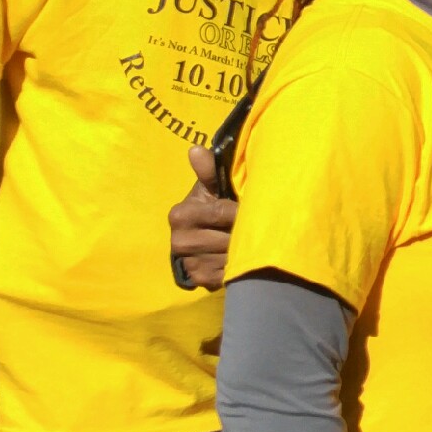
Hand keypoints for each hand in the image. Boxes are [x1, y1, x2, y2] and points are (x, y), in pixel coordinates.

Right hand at [168, 146, 235, 290]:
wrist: (203, 236)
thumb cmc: (211, 205)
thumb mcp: (211, 187)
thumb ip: (209, 170)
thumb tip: (196, 150)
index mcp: (180, 215)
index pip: (222, 212)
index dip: (240, 210)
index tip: (248, 207)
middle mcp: (180, 242)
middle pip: (228, 238)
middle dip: (244, 232)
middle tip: (251, 226)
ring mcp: (190, 263)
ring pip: (231, 257)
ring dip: (244, 250)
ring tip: (247, 241)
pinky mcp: (200, 280)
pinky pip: (230, 274)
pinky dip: (240, 266)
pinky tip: (239, 257)